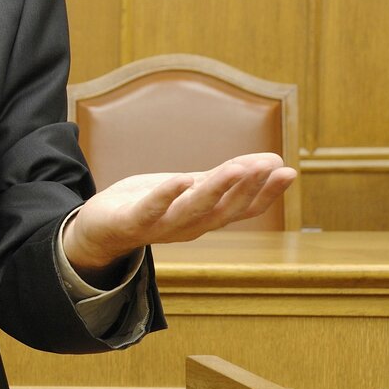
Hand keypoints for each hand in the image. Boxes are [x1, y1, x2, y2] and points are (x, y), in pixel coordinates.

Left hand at [64, 153, 296, 274]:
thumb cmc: (149, 205)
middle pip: (224, 211)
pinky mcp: (131, 222)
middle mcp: (188, 227)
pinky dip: (167, 196)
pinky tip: (182, 178)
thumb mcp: (191, 187)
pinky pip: (151, 209)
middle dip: (248, 188)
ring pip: (194, 210)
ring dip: (217, 189)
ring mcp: (160, 227)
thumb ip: (225, 177)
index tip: (289, 171)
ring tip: (238, 167)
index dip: (267, 193)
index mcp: (205, 219)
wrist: (99, 227)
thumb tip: (274, 161)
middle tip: (270, 166)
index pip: (243, 209)